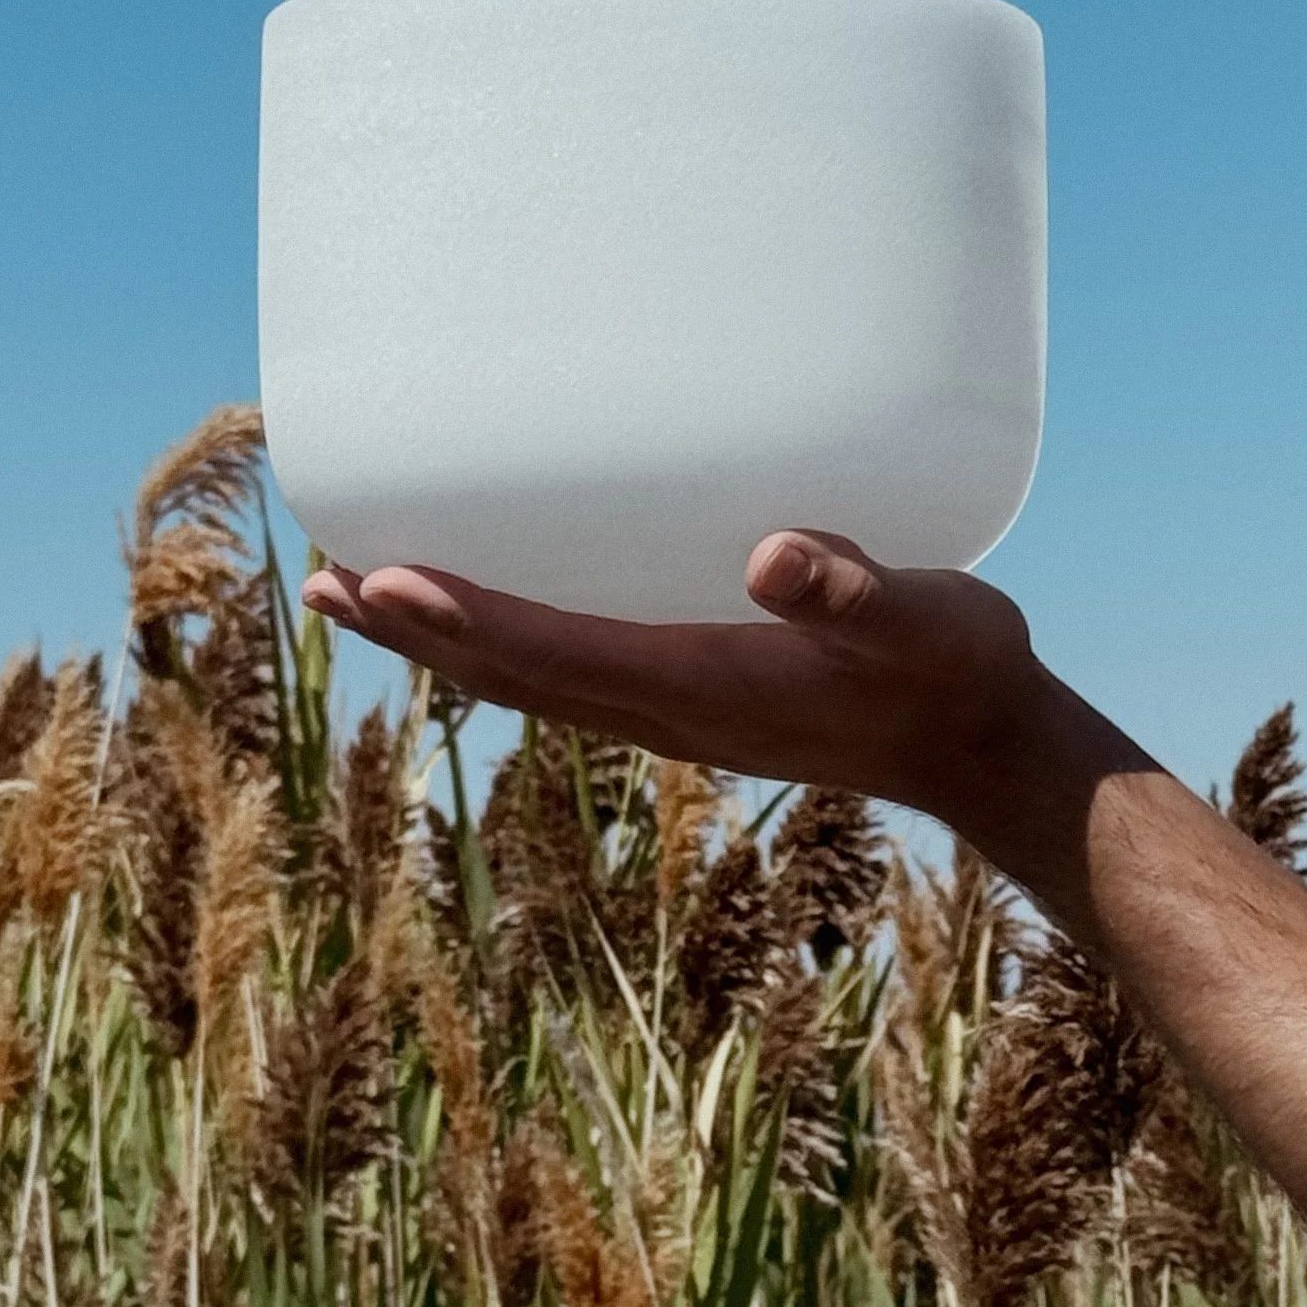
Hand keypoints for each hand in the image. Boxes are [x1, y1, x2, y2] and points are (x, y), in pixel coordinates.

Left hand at [301, 530, 1059, 841]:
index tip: (382, 582)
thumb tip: (771, 557)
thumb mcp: (928, 622)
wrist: (984, 748)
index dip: (466, 622)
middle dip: (416, 633)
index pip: (558, 657)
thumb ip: (855, 591)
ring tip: (355, 596)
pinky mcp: (687, 700)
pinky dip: (499, 644)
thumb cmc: (958, 671)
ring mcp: (670, 715)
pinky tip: (478, 606)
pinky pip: (566, 675)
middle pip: (511, 677)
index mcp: (704, 689)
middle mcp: (666, 712)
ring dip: (439, 645)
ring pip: (527, 683)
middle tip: (322, 583)